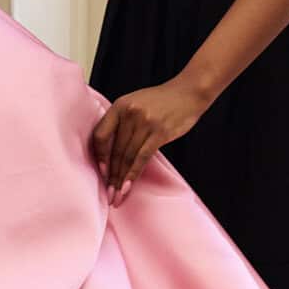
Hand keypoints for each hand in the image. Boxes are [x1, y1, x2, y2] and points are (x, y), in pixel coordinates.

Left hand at [90, 78, 206, 200]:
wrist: (189, 92)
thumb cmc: (162, 101)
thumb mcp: (135, 104)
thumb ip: (122, 123)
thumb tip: (111, 153)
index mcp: (119, 106)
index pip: (100, 135)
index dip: (99, 157)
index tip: (101, 173)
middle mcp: (129, 113)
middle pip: (115, 150)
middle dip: (110, 176)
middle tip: (108, 195)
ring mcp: (144, 122)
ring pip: (127, 157)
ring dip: (120, 179)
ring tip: (117, 196)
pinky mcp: (159, 132)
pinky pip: (142, 157)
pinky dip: (133, 174)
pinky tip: (127, 187)